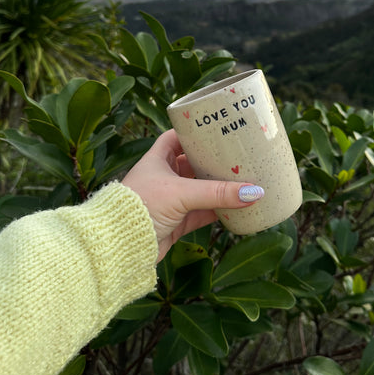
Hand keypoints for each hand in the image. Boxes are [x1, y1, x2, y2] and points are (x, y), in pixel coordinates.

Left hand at [122, 129, 263, 260]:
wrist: (120, 245)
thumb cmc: (142, 206)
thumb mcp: (182, 193)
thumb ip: (217, 193)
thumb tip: (253, 192)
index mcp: (156, 160)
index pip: (176, 137)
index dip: (193, 132)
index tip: (215, 129)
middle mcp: (162, 178)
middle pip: (192, 164)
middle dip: (212, 161)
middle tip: (236, 155)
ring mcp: (169, 200)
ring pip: (199, 190)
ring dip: (217, 188)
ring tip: (241, 180)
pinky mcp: (174, 222)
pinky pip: (201, 213)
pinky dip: (216, 211)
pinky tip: (235, 208)